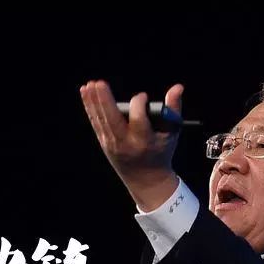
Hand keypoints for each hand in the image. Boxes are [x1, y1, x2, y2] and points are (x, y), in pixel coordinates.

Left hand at [80, 80, 184, 211]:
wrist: (146, 179)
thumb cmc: (161, 151)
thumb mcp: (171, 132)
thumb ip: (173, 108)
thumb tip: (178, 87)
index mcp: (144, 141)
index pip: (138, 119)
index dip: (139, 103)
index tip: (143, 96)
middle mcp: (126, 143)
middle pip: (113, 120)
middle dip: (104, 101)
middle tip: (98, 83)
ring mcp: (112, 144)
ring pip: (101, 120)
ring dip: (93, 102)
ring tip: (88, 85)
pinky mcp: (104, 143)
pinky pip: (96, 122)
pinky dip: (90, 108)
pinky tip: (86, 93)